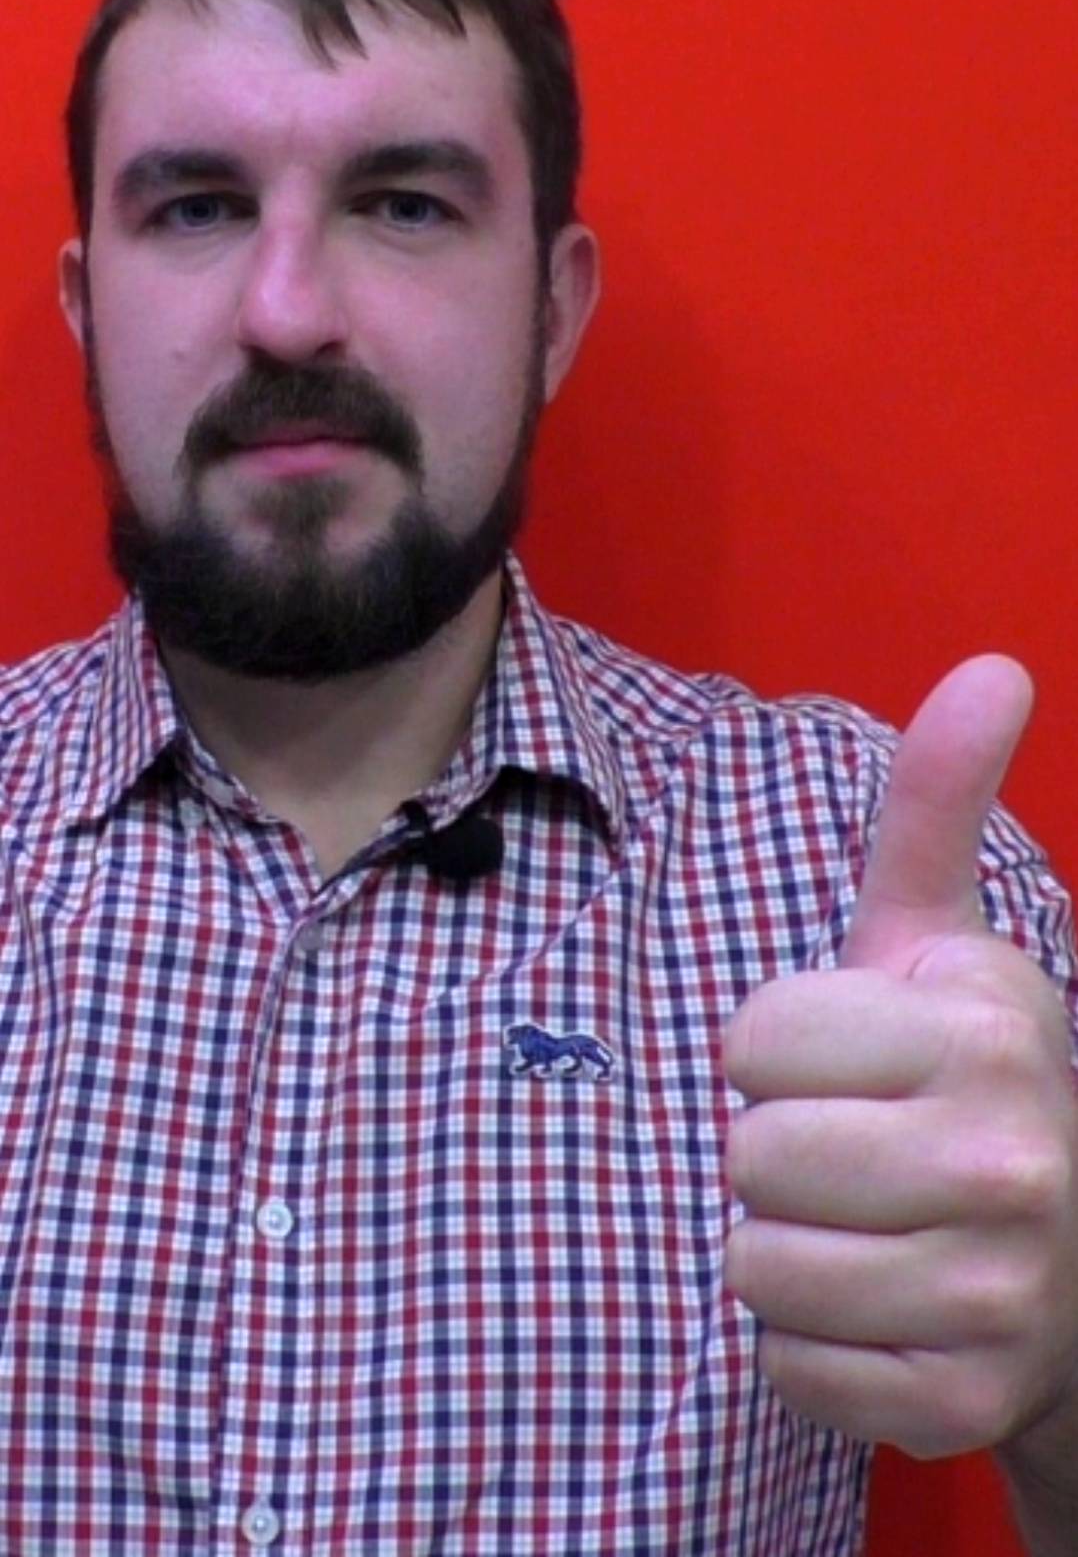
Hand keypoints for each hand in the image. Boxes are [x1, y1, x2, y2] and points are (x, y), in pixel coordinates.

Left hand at [722, 657, 1077, 1457]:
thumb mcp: (943, 940)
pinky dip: (809, 1344)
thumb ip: (938, 806)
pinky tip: (881, 1304)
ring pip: (756, 1267)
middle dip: (777, 1147)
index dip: (778, 1049)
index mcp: (987, 1026)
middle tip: (854, 1148)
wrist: (1075, 1258)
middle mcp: (1008, 1159)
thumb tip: (994, 665)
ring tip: (864, 1225)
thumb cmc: (966, 1078)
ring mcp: (997, 1293)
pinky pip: (788, 1367)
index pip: (753, 1040)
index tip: (847, 1059)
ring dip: (786, 1246)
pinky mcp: (965, 1402)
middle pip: (750, 1155)